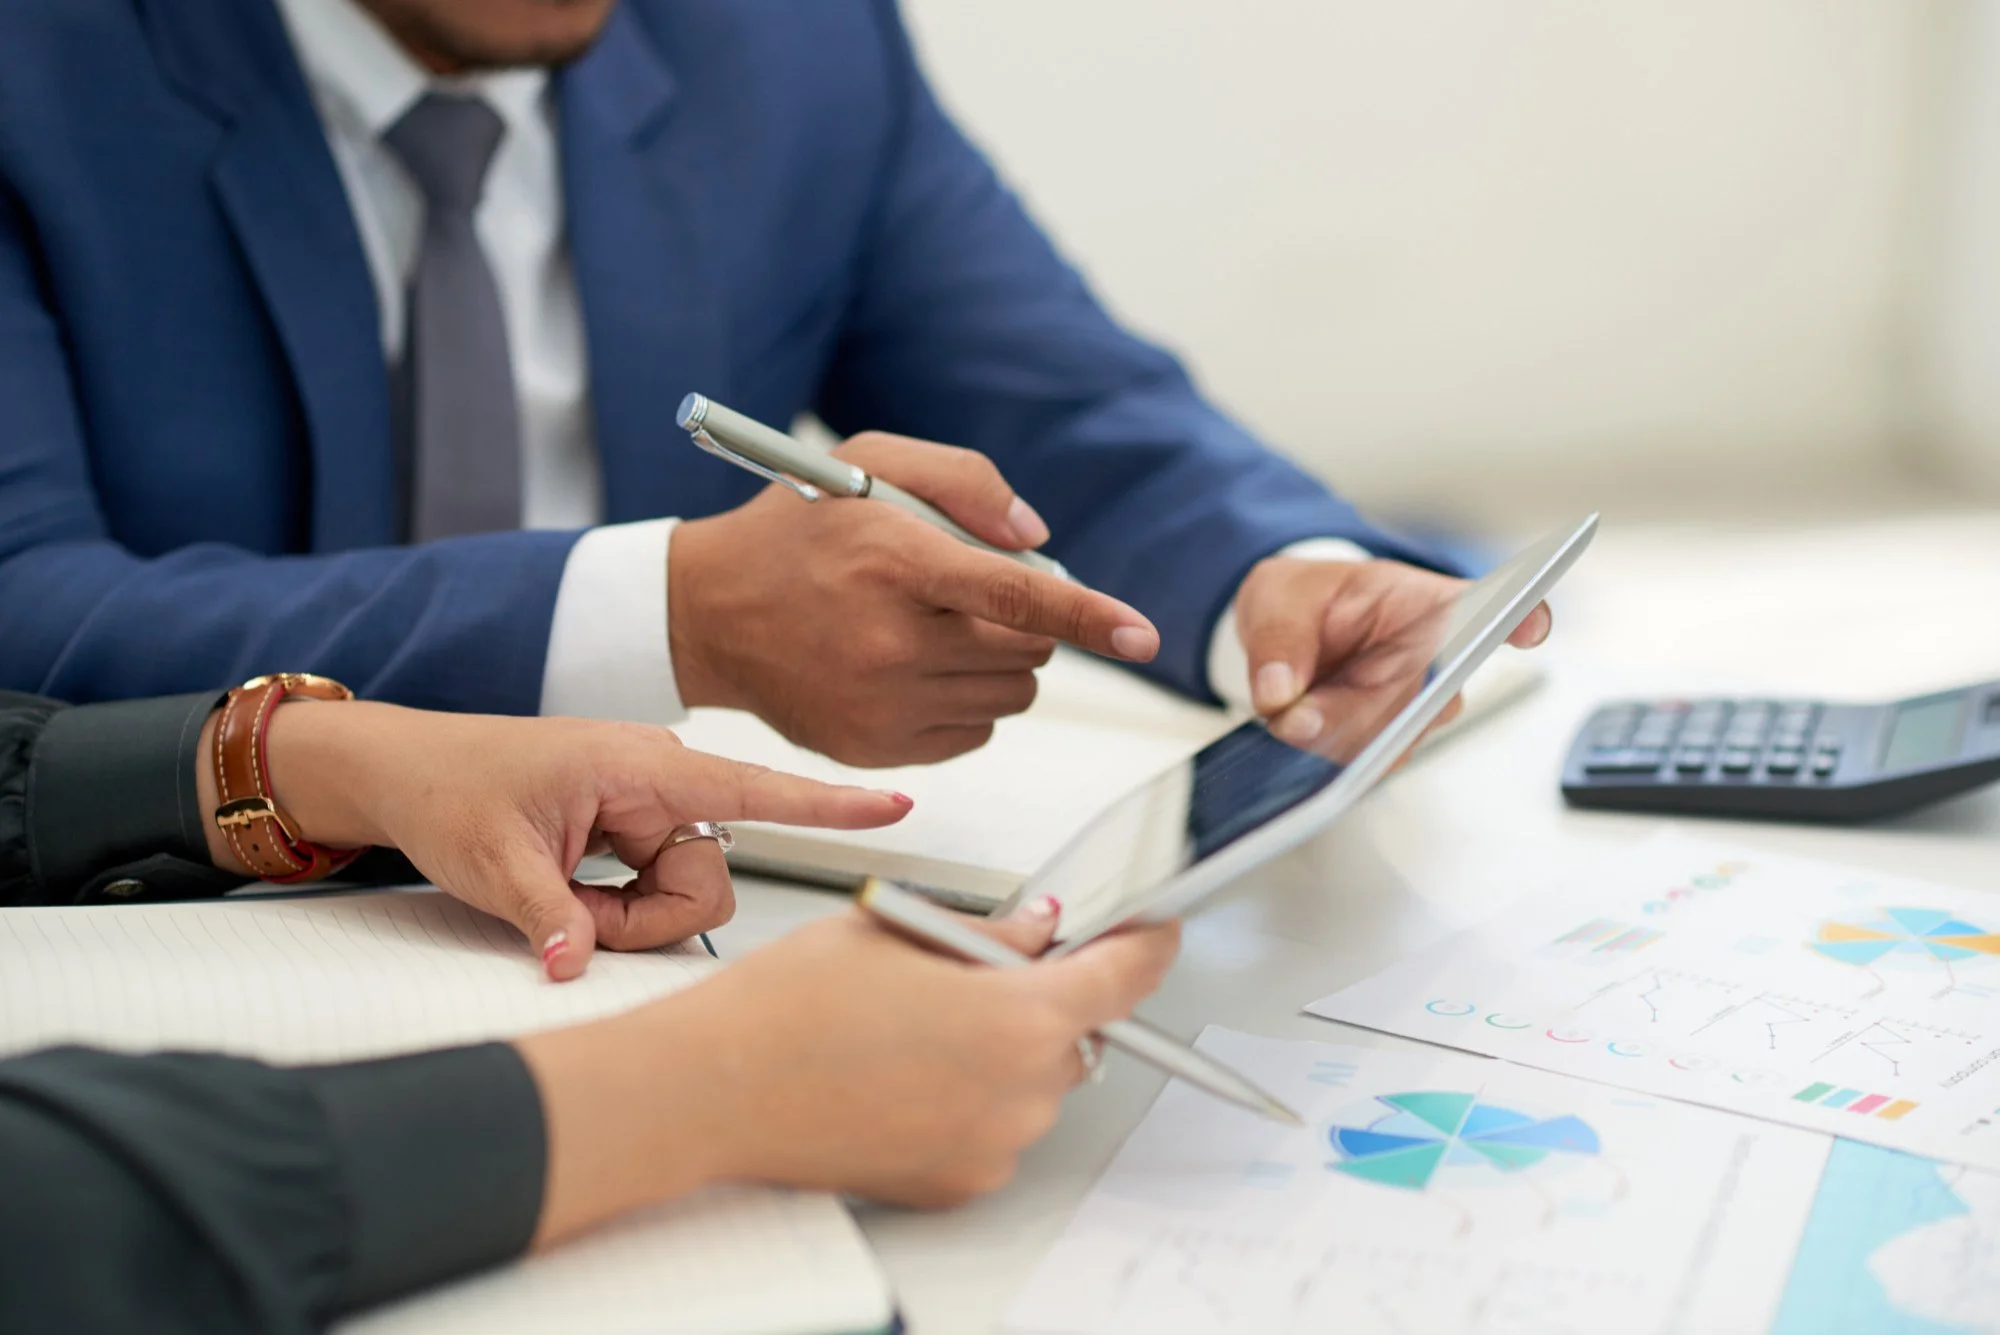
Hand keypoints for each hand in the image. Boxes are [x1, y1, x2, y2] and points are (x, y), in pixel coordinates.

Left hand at [200, 703, 909, 978]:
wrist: (402, 769)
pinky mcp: (632, 825)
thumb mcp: (493, 864)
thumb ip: (550, 917)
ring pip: (681, 888)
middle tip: (572, 924)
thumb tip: (579, 964)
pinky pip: (654, 884)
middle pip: (707, 876)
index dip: (827, 804)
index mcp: (638, 766)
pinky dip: (613, 905)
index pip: (752, 788)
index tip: (895, 805)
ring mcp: (646, 804)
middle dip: (648, 919)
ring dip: (625, 915)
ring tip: (556, 898)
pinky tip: (565, 889)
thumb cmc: (447, 789)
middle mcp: (657, 779)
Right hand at [516, 902, 1181, 1242]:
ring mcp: (992, 1145)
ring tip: (912, 1025)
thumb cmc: (788, 1005)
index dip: (1145, 946)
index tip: (1153, 933)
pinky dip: (969, 1097)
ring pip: (1031, 1081)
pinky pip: (994, 1126)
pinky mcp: (958, 1182)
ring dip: (1001, 1049)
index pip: (1123, 976)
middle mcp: (1019, 1091)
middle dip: (1040, 996)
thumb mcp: (898, 929)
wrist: (714, 1088)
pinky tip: (900, 1070)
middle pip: (1074, 1031)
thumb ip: (991, 933)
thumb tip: (1039, 931)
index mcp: (1018, 1016)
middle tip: (969, 970)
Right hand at [670, 432, 1160, 766]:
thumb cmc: (796, 530)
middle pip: (1027, 650)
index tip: (1142, 636)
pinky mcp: (876, 748)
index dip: (1088, 615)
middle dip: (1026, 621)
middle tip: (970, 595)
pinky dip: (967, 702)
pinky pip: (974, 733)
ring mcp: (882, 704)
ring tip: (934, 628)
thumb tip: (1036, 538)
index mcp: (894, 562)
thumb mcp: (870, 462)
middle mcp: (890, 641)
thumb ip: (965, 481)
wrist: (707, 613)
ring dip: (1000, 662)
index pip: (1016, 594)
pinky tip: (912, 667)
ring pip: (1010, 696)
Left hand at [1234, 556, 1552, 757]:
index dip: (1516, 617)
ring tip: (1290, 717)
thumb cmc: (1304, 600)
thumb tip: (1281, 695)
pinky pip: (1370, 763)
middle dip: (1353, 713)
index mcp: (1422, 604)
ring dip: (1334, 737)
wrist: (1292, 631)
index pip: (1483, 607)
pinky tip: (1302, 737)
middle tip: (1295, 715)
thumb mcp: (1280, 597)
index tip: (1531, 624)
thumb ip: (1280, 640)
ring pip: (1393, 740)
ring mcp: (1419, 706)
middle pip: (1425, 698)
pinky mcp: (1392, 743)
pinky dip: (1328, 756)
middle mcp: (1436, 659)